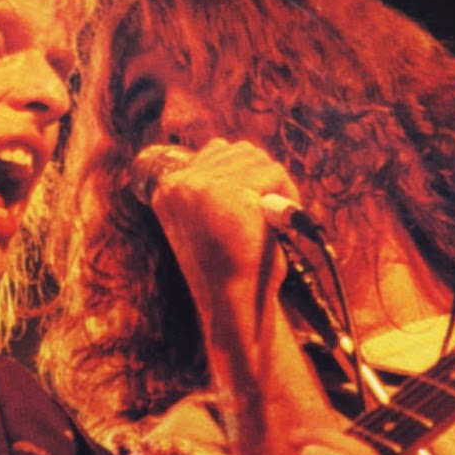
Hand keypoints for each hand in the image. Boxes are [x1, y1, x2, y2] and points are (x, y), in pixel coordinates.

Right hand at [144, 137, 301, 312]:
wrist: (233, 305)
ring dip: (274, 185)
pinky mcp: (231, 193)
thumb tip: (234, 149)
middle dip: (260, 178)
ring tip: (272, 219)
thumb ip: (212, 186)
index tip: (253, 204)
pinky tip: (279, 223)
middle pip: (238, 151)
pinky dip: (287, 193)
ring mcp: (202, 187)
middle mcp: (178, 184)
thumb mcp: (209, 220)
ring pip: (257, 159)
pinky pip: (273, 173)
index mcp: (167, 191)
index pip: (214, 151)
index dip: (243, 174)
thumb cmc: (228, 267)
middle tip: (268, 214)